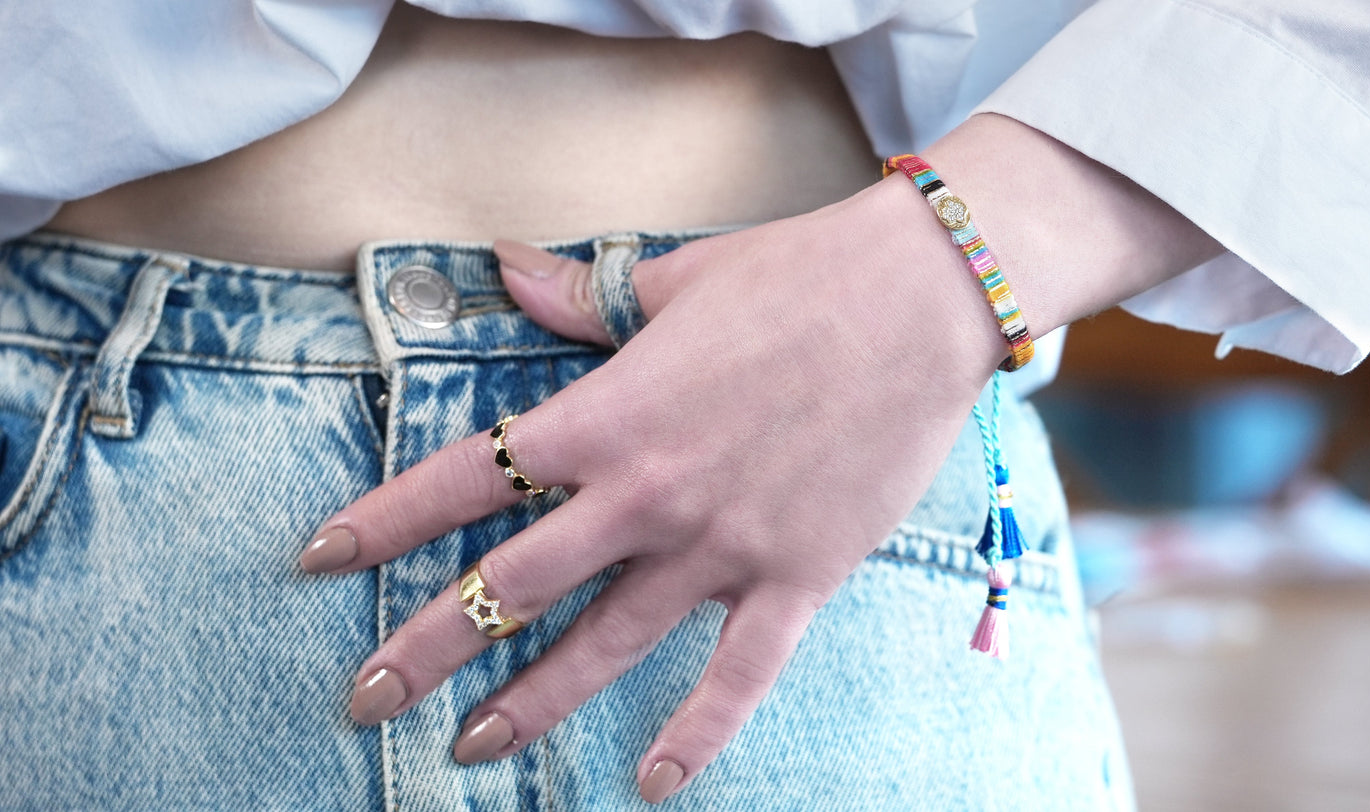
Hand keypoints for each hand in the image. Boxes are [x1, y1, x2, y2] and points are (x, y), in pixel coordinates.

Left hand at [301, 177, 1005, 802]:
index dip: (382, 520)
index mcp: (604, 418)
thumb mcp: (673, 280)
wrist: (918, 300)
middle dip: (426, 645)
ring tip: (469, 750)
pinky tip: (652, 784)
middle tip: (364, 697)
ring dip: (531, 703)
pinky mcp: (795, 577)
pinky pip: (738, 677)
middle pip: (511, 586)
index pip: (465, 479)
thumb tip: (505, 268)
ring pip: (606, 644)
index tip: (318, 558)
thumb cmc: (794, 277)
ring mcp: (719, 546)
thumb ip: (580, 300)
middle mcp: (644, 495)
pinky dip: (696, 735)